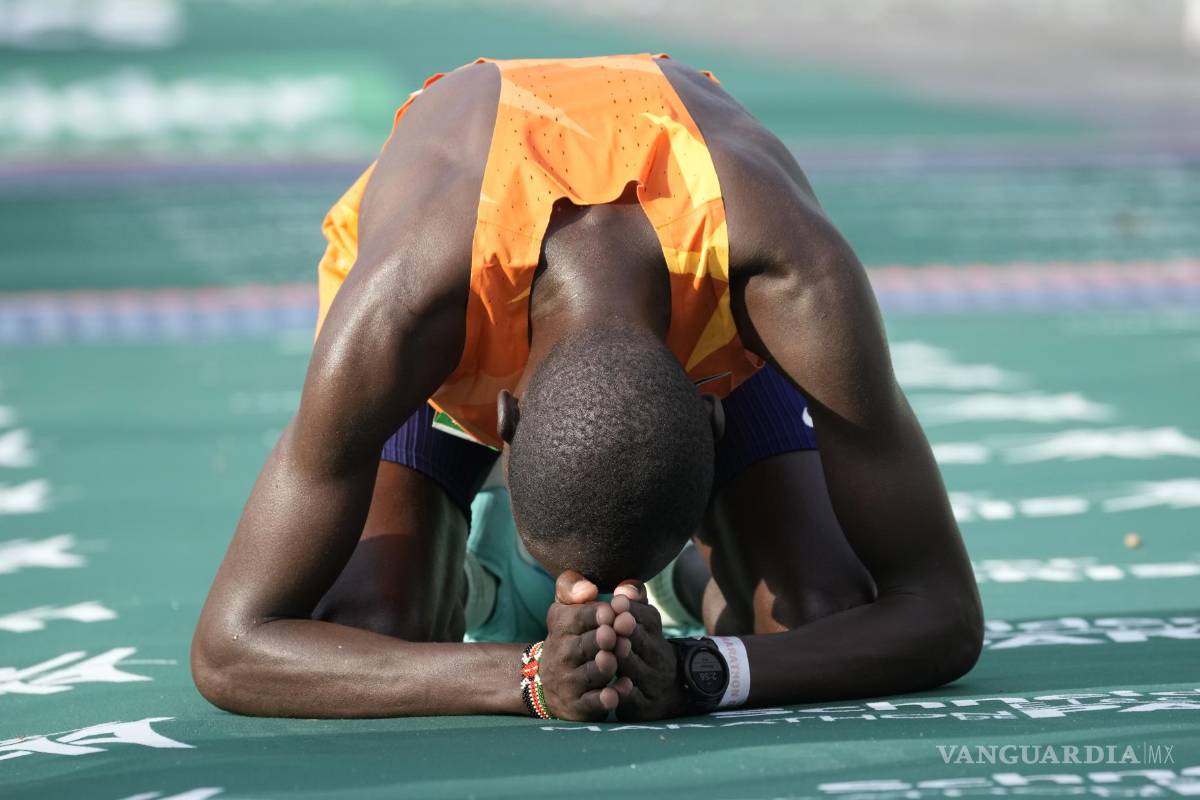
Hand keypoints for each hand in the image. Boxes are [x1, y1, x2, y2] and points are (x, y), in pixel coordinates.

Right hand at [536, 571, 619, 720]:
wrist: (547, 680)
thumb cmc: (570, 636)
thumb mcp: (565, 607)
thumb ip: (573, 587)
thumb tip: (587, 589)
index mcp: (561, 625)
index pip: (577, 617)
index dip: (594, 614)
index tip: (610, 611)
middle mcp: (562, 654)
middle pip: (583, 646)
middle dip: (601, 640)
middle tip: (614, 634)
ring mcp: (570, 681)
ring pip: (589, 674)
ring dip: (604, 667)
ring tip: (614, 659)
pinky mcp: (579, 705)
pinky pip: (592, 702)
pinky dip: (605, 698)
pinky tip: (620, 689)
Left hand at [610, 588, 687, 720]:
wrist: (666, 692)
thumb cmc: (640, 648)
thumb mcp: (641, 623)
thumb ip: (633, 602)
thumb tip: (624, 589)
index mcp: (654, 632)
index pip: (649, 617)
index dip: (632, 610)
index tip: (616, 602)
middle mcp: (657, 655)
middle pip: (644, 641)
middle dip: (628, 633)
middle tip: (614, 624)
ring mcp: (652, 682)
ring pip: (637, 670)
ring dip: (624, 661)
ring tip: (609, 653)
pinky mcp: (644, 706)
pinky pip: (634, 699)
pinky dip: (624, 694)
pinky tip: (612, 689)